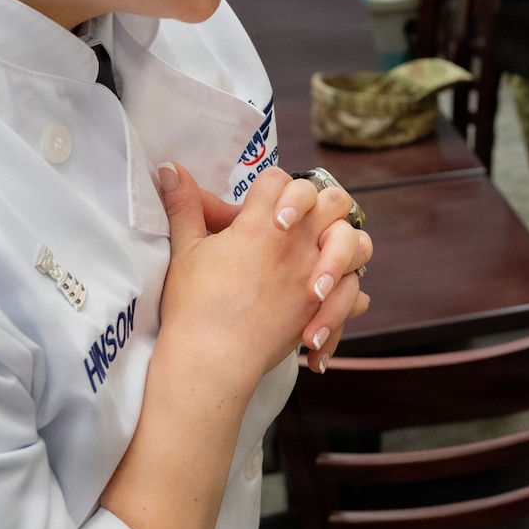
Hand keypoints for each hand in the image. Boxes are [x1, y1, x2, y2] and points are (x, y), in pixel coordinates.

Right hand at [155, 164, 371, 383]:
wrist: (212, 359)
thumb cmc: (195, 305)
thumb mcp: (184, 249)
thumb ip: (183, 205)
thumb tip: (169, 169)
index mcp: (262, 222)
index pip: (278, 179)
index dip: (266, 187)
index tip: (253, 206)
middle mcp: (298, 243)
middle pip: (333, 199)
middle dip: (318, 204)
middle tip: (294, 223)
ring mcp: (316, 274)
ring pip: (358, 242)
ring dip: (343, 245)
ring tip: (319, 254)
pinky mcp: (324, 308)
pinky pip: (356, 293)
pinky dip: (347, 295)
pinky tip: (326, 297)